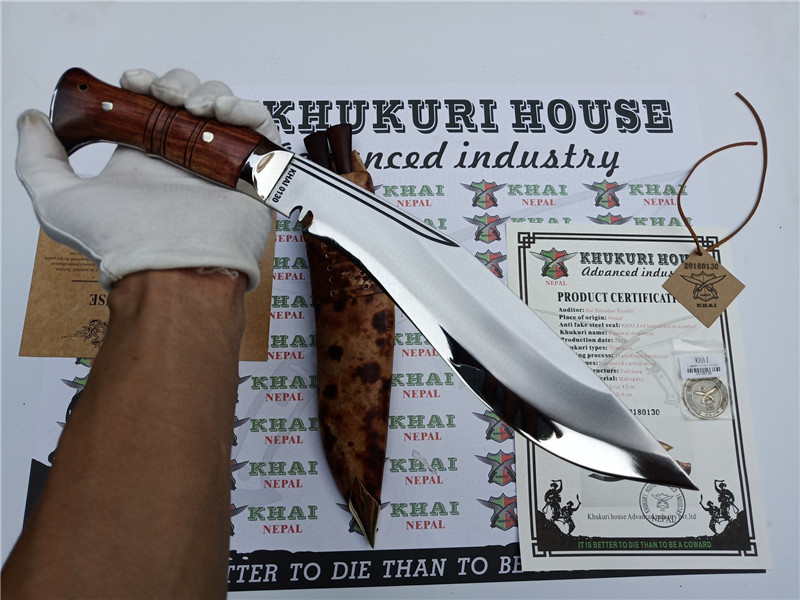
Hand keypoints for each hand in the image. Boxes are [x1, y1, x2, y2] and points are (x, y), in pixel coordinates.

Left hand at [16, 68, 280, 290]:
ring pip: (226, 108)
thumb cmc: (120, 242)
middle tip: (164, 97)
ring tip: (195, 109)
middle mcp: (186, 160)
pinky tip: (223, 113)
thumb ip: (38, 160)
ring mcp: (223, 165)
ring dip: (210, 93)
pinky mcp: (256, 174)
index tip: (133, 82)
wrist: (171, 269)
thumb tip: (33, 119)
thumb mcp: (58, 201)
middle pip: (191, 99)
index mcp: (148, 160)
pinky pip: (263, 131)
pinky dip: (248, 111)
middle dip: (177, 83)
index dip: (145, 84)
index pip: (153, 106)